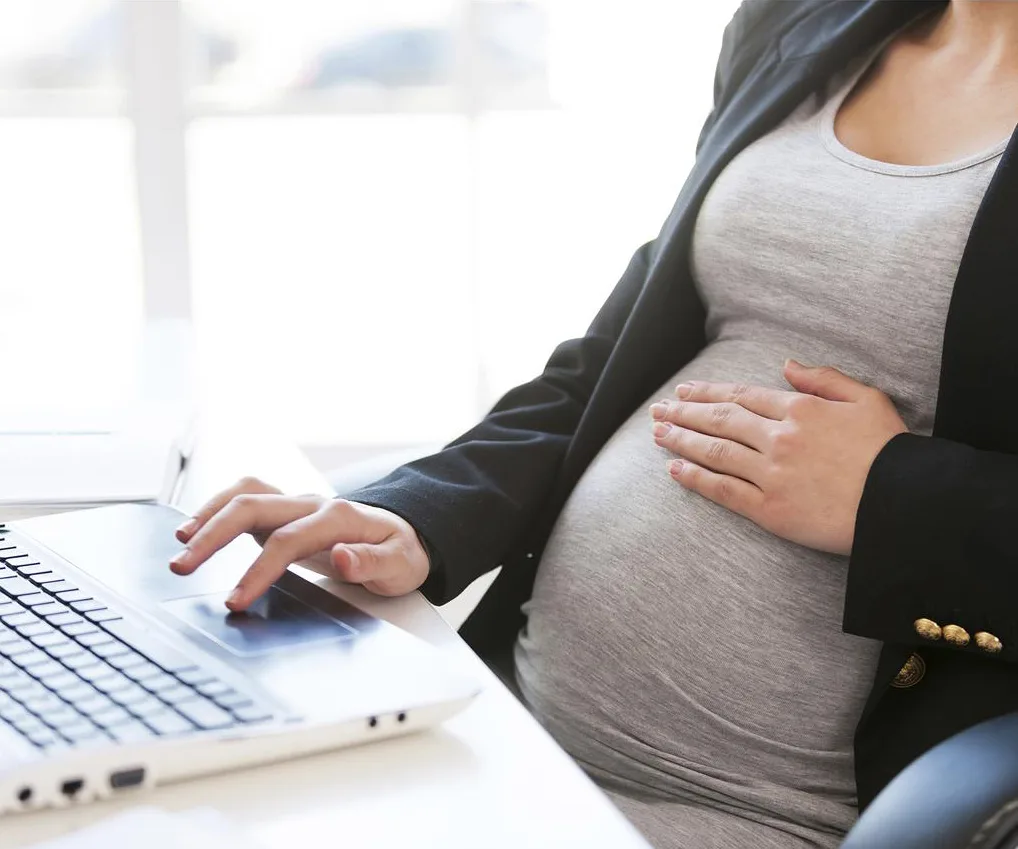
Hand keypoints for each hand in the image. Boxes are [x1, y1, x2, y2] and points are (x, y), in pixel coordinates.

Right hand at [169, 477, 430, 610]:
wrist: (405, 534)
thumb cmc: (401, 552)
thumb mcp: (400, 565)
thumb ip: (371, 562)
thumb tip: (342, 555)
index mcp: (338, 518)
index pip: (287, 541)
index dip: (258, 570)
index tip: (234, 600)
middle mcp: (312, 504)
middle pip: (253, 506)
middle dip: (213, 535)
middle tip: (182, 567)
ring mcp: (296, 504)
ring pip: (245, 494)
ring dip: (208, 515)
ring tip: (180, 544)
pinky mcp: (284, 512)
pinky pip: (245, 498)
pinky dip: (217, 508)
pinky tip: (195, 528)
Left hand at [649, 360, 907, 554]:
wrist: (904, 504)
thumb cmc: (891, 451)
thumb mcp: (867, 399)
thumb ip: (824, 379)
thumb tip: (787, 365)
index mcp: (800, 409)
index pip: (741, 396)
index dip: (708, 392)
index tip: (684, 392)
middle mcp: (778, 438)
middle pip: (719, 420)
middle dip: (684, 413)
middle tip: (658, 410)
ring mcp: (770, 474)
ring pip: (715, 452)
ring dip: (681, 440)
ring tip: (657, 433)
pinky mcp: (770, 509)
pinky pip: (723, 490)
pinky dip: (696, 478)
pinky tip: (674, 469)